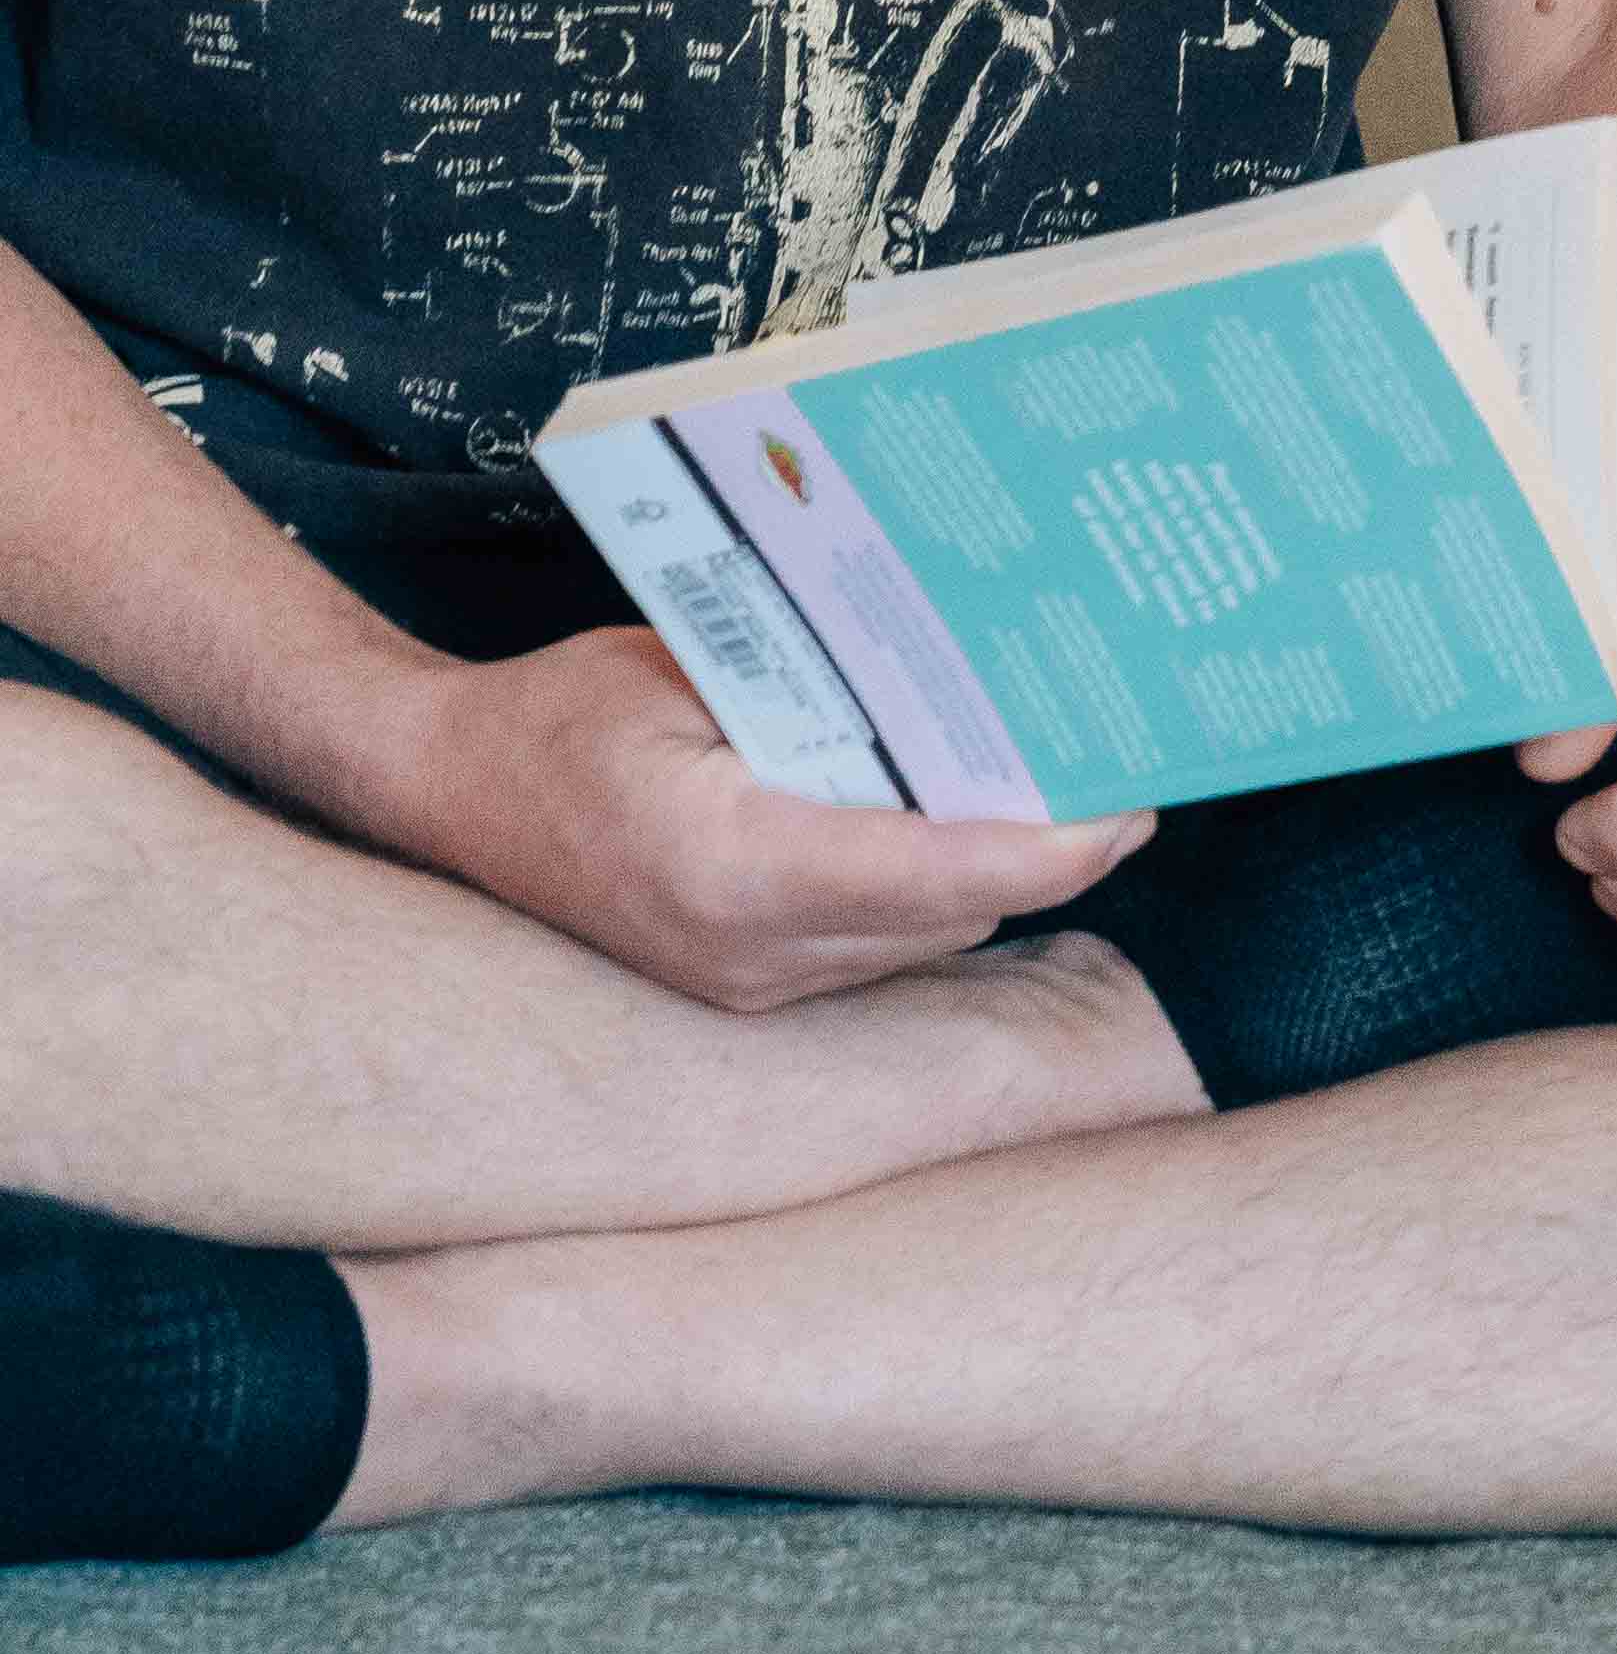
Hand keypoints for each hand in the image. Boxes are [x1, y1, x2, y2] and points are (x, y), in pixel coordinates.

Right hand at [379, 625, 1151, 1013]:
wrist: (443, 791)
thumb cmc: (561, 714)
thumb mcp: (689, 664)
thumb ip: (818, 687)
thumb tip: (958, 669)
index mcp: (732, 868)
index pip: (937, 873)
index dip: (1052, 843)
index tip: (1135, 800)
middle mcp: (748, 956)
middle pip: (955, 908)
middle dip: (1055, 843)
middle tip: (1132, 755)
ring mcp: (748, 988)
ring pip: (930, 932)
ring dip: (1002, 863)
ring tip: (1071, 767)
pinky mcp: (748, 989)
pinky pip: (883, 941)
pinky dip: (938, 881)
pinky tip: (970, 804)